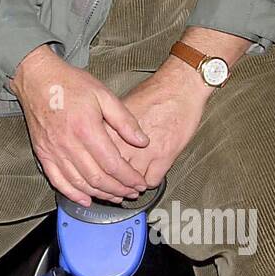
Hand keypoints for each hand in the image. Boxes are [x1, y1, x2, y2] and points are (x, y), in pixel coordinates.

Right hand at [9, 45, 150, 206]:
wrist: (37, 78)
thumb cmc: (69, 83)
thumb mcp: (103, 94)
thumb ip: (124, 120)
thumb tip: (143, 141)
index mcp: (86, 129)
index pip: (112, 164)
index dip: (129, 178)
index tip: (139, 183)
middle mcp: (68, 144)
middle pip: (97, 178)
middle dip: (118, 190)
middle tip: (132, 193)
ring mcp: (53, 151)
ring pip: (79, 184)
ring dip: (100, 195)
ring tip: (115, 197)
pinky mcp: (42, 154)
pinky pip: (57, 181)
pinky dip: (72, 194)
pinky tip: (85, 199)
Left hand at [104, 61, 209, 187]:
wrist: (179, 87)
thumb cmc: (152, 93)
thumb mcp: (120, 106)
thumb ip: (108, 126)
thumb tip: (97, 137)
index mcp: (111, 129)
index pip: (95, 157)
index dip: (94, 169)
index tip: (96, 174)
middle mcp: (125, 142)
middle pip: (111, 172)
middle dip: (110, 183)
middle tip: (112, 188)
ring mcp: (145, 151)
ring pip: (130, 181)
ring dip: (129, 187)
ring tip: (129, 187)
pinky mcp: (164, 156)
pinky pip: (151, 181)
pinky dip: (148, 183)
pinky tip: (146, 178)